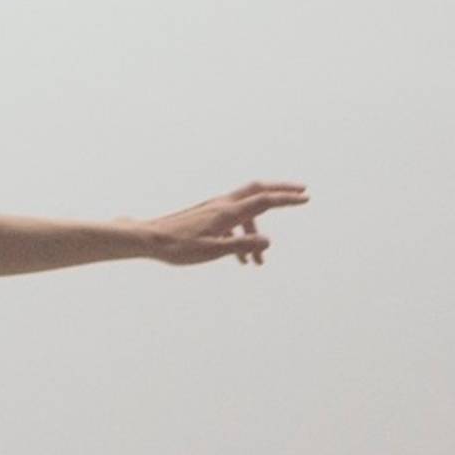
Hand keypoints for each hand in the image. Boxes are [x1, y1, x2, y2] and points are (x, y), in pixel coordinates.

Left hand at [137, 181, 307, 266]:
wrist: (148, 239)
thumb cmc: (178, 248)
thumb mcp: (212, 251)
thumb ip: (240, 247)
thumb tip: (267, 241)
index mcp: (226, 212)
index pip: (263, 200)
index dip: (286, 198)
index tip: (306, 197)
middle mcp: (221, 205)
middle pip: (257, 190)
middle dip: (280, 192)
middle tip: (301, 193)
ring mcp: (213, 209)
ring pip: (245, 212)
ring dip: (257, 232)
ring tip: (259, 264)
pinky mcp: (206, 216)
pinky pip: (232, 222)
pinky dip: (242, 236)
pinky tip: (240, 260)